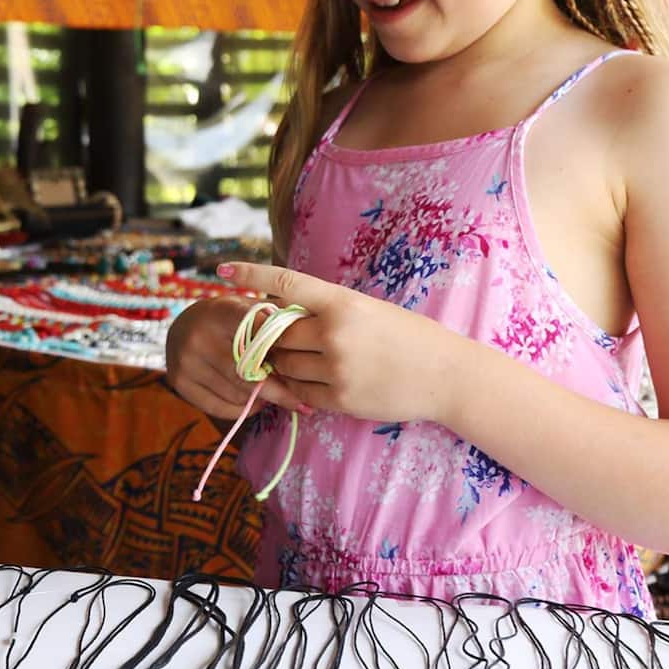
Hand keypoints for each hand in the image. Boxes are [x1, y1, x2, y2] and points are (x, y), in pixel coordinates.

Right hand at [165, 295, 299, 418]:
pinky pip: (221, 408)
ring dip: (261, 399)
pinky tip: (253, 402)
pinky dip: (243, 410)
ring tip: (273, 394)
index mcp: (223, 310)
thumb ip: (276, 320)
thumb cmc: (230, 319)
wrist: (182, 326)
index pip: (258, 331)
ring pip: (238, 394)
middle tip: (300, 400)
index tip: (304, 364)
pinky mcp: (178, 382)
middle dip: (279, 389)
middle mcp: (199, 334)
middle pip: (248, 373)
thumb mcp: (250, 308)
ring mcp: (186, 360)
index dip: (282, 348)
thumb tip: (312, 338)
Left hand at [218, 262, 469, 426]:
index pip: (285, 283)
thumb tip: (281, 311)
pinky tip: (319, 380)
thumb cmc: (408, 336)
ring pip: (283, 365)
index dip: (250, 275)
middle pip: (276, 333)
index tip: (222, 269)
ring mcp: (335, 368)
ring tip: (309, 360)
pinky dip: (300, 387)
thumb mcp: (368, 309)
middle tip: (283, 337)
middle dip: (273, 336)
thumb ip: (327, 310)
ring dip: (284, 363)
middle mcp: (334, 333)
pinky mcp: (339, 399)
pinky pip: (300, 392)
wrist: (446, 375)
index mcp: (342, 302)